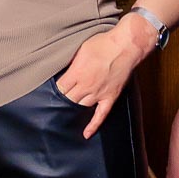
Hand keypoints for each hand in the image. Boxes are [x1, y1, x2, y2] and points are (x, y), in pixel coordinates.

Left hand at [55, 13, 153, 138]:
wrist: (125, 45)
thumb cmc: (103, 43)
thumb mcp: (80, 49)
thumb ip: (71, 63)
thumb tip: (63, 70)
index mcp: (77, 74)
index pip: (60, 88)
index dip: (55, 89)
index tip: (53, 89)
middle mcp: (86, 86)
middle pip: (68, 99)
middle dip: (62, 99)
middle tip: (58, 100)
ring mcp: (99, 93)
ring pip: (81, 107)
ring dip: (74, 107)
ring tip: (68, 110)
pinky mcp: (110, 97)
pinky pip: (101, 115)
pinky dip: (93, 125)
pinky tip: (86, 134)